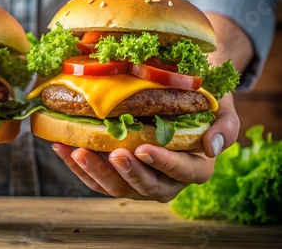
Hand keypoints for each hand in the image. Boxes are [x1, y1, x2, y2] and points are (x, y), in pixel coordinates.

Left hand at [52, 94, 239, 201]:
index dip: (163, 163)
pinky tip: (61, 147)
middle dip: (126, 172)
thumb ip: (224, 126)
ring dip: (94, 172)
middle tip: (112, 153)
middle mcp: (167, 180)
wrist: (179, 97)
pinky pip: (96, 178)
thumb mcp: (222, 107)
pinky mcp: (117, 175)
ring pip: (116, 187)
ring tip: (76, 151)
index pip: (183, 171)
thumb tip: (212, 147)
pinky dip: (77, 165)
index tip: (144, 149)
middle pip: (146, 186)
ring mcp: (139, 180)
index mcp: (195, 167)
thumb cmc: (201, 101)